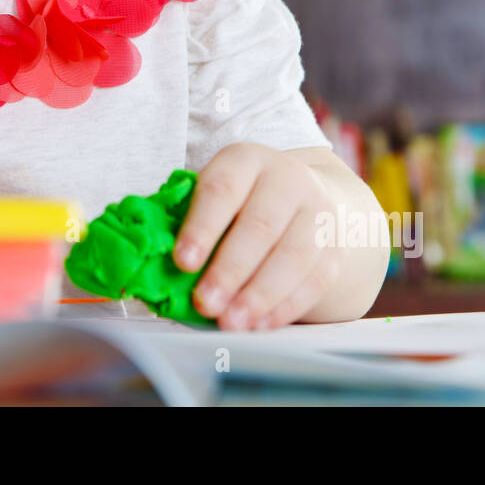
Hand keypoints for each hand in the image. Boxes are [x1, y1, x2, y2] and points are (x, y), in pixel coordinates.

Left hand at [172, 142, 345, 329]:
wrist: (300, 196)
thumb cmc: (237, 202)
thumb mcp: (212, 196)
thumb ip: (183, 223)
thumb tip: (147, 265)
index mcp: (245, 160)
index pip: (222, 189)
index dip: (201, 226)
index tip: (182, 262)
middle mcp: (287, 179)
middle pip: (260, 226)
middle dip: (230, 270)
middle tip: (205, 304)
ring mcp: (318, 211)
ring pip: (294, 256)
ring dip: (260, 294)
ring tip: (232, 323)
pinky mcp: (336, 246)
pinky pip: (317, 279)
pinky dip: (287, 306)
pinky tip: (261, 324)